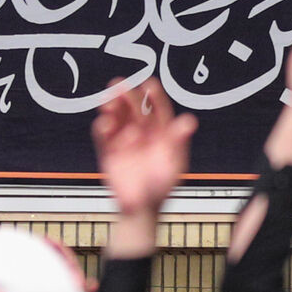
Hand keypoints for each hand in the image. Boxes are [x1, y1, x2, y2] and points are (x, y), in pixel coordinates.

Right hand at [93, 79, 196, 221]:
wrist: (140, 208)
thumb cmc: (160, 186)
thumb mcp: (174, 163)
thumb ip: (178, 141)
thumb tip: (189, 121)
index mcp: (161, 133)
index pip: (158, 110)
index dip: (153, 96)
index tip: (149, 84)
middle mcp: (142, 133)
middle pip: (134, 109)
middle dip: (127, 97)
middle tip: (120, 86)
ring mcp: (124, 140)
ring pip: (117, 118)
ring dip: (112, 108)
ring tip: (109, 102)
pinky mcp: (108, 150)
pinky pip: (103, 135)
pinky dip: (102, 127)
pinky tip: (105, 123)